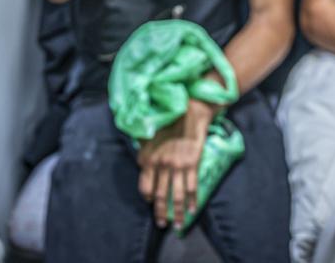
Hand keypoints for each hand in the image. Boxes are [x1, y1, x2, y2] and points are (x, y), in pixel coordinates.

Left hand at [138, 99, 213, 229]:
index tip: (151, 203)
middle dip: (161, 212)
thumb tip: (141, 163)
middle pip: (161, 195)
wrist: (188, 110)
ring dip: (178, 213)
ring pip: (177, 195)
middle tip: (162, 224)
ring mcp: (177, 165)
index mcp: (148, 158)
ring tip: (179, 225)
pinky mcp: (192, 163)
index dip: (148, 197)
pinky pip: (192, 187)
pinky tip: (194, 209)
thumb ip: (144, 151)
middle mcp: (161, 165)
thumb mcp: (149, 136)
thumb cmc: (167, 120)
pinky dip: (193, 200)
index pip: (145, 186)